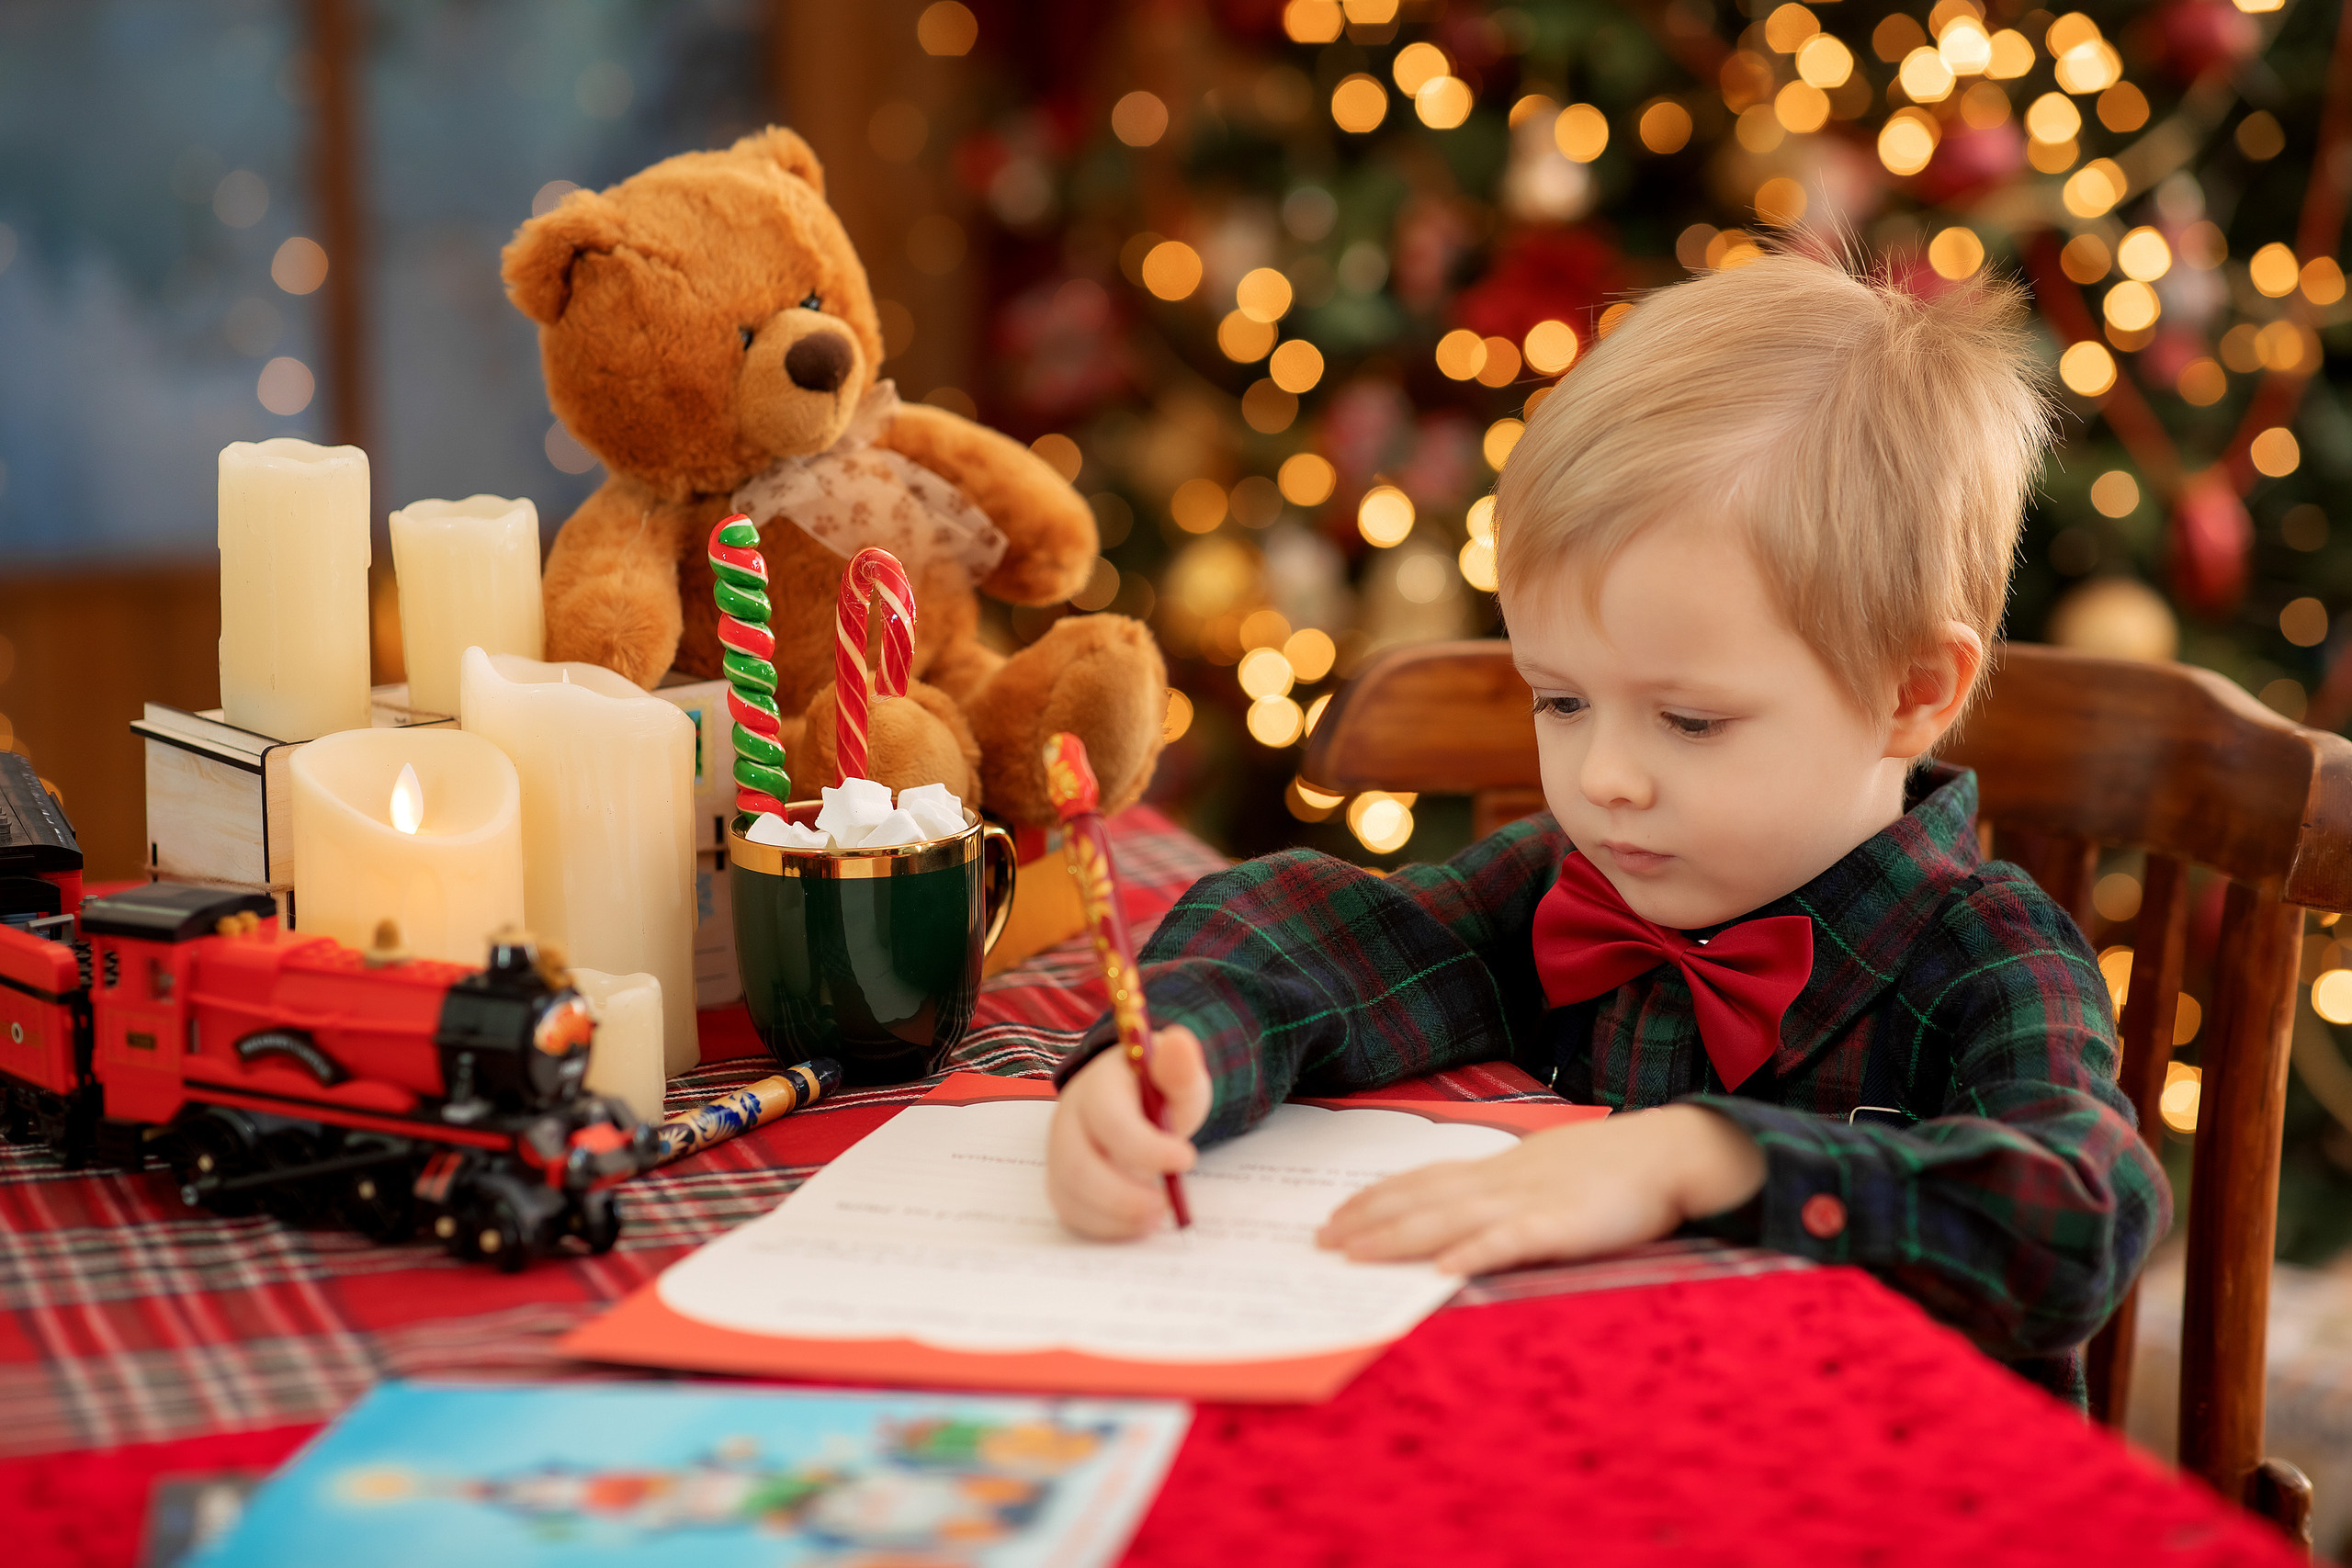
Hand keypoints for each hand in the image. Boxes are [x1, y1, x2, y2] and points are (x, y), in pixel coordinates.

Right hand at [1048, 1026, 1211, 1239]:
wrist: (1131, 1097)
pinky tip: (1136, 1225)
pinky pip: (1069, 1210)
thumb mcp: (1176, 1074)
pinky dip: (1102, 1226)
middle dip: (1122, 1194)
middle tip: (1165, 1207)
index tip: (1187, 1159)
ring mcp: (1060, 1152)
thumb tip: (1181, 1045)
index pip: (1110, 1120)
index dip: (1147, 1147)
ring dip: (1113, 1215)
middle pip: (1078, 1164)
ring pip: (1070, 1192)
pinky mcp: (1062, 1180)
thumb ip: (1179, 1067)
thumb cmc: (1156, 1087)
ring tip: (1155, 1218)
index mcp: (1097, 1086)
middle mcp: (1069, 1119)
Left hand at [1315, 1105, 1766, 1275]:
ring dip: (1396, 1237)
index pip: (1423, 1178)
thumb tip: (1470, 1207)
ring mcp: (1529, 1200)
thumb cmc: (1614, 1166)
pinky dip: (1472, 1253)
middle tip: (1320, 1241)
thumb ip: (1510, 1187)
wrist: (1672, 1152)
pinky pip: (1508, 1241)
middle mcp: (1502, 1180)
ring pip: (1448, 1219)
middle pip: (1420, 1198)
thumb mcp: (1549, 1170)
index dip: (1376, 1197)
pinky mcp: (1561, 1225)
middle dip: (1366, 1221)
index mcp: (1499, 1168)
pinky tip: (1443, 1269)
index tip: (1336, 1214)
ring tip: (1353, 1255)